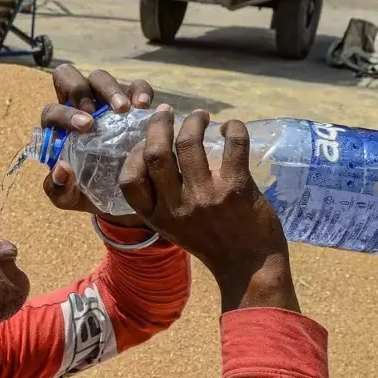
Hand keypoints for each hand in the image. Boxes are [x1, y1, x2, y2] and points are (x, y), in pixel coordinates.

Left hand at [41, 65, 154, 229]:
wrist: (125, 197)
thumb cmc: (89, 192)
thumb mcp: (70, 198)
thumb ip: (58, 188)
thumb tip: (61, 169)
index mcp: (58, 128)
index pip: (52, 111)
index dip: (64, 114)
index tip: (85, 127)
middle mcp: (78, 108)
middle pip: (68, 78)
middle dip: (79, 90)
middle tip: (96, 114)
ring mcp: (105, 101)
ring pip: (100, 78)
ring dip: (111, 90)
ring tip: (125, 110)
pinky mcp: (132, 101)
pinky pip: (135, 86)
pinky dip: (140, 91)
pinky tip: (144, 107)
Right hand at [118, 110, 299, 313]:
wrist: (249, 265)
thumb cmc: (212, 243)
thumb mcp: (173, 228)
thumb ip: (162, 199)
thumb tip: (156, 154)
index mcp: (157, 217)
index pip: (129, 180)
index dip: (134, 154)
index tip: (146, 142)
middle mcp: (176, 206)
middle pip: (155, 152)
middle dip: (158, 125)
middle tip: (166, 113)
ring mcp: (206, 196)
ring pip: (189, 141)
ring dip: (194, 121)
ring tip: (200, 116)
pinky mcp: (236, 188)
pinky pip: (233, 144)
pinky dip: (233, 128)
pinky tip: (231, 128)